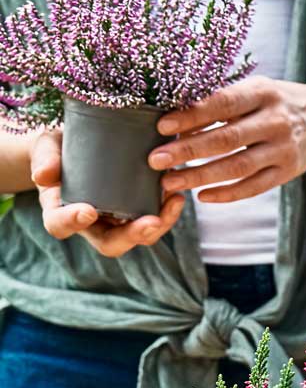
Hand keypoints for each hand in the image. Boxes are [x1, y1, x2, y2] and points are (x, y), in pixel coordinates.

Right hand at [31, 130, 183, 257]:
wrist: (78, 144)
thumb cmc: (58, 148)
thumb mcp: (47, 146)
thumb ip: (45, 158)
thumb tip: (44, 176)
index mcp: (61, 210)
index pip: (61, 225)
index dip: (73, 222)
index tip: (88, 211)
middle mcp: (91, 223)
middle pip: (110, 243)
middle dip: (132, 236)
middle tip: (151, 222)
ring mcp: (116, 221)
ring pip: (139, 236)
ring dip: (159, 225)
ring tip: (174, 201)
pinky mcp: (136, 211)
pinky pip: (155, 220)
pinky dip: (167, 211)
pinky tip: (178, 195)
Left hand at [152, 76, 305, 202]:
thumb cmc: (277, 101)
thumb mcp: (256, 88)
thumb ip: (224, 99)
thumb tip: (176, 116)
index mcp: (264, 93)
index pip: (223, 104)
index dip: (192, 115)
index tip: (162, 125)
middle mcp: (276, 121)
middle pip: (226, 139)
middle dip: (187, 150)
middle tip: (156, 160)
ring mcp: (283, 149)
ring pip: (237, 166)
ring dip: (200, 176)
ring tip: (170, 182)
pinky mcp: (287, 172)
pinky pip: (254, 187)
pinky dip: (227, 193)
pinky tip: (202, 196)